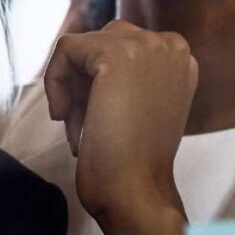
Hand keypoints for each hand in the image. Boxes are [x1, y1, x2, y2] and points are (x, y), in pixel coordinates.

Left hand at [43, 20, 198, 229]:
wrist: (137, 190)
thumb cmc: (133, 160)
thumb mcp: (140, 105)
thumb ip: (124, 76)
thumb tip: (78, 54)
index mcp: (180, 59)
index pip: (121, 48)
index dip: (99, 84)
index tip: (99, 119)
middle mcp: (170, 45)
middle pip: (101, 44)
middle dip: (84, 84)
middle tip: (83, 126)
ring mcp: (146, 44)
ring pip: (81, 47)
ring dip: (71, 87)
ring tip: (78, 127)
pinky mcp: (115, 51)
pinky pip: (64, 49)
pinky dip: (54, 82)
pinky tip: (64, 117)